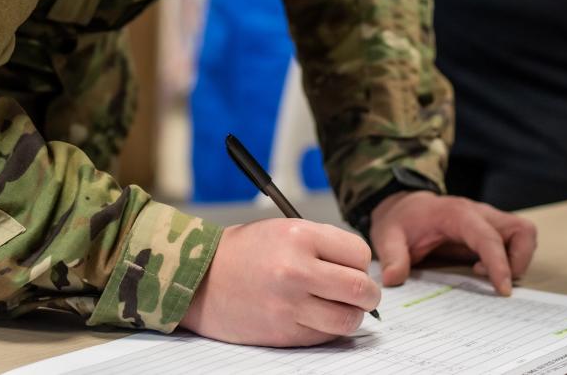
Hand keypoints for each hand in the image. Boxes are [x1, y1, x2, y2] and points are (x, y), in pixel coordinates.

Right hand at [181, 219, 380, 346]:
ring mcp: (290, 305)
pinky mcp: (283, 332)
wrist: (200, 278)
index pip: (359, 254)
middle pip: (361, 289)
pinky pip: (324, 336)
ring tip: (338, 308)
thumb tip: (360, 269)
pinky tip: (313, 317)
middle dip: (366, 294)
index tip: (351, 267)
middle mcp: (297, 270)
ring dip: (350, 316)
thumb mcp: (283, 229)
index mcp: (299, 236)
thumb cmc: (243, 252)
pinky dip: (327, 329)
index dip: (359, 262)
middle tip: (360, 294)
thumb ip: (322, 245)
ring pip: (348, 319)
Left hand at [369, 191, 536, 294]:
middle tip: (491, 279)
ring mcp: (488, 221)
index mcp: (457, 214)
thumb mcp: (388, 237)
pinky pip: (515, 242)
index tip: (502, 289)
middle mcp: (479, 213)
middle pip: (521, 230)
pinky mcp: (490, 230)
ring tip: (484, 272)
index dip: (499, 263)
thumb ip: (392, 257)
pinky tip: (482, 268)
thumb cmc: (400, 220)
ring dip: (517, 259)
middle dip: (518, 260)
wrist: (403, 206)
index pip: (488, 237)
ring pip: (524, 234)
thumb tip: (393, 279)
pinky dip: (510, 259)